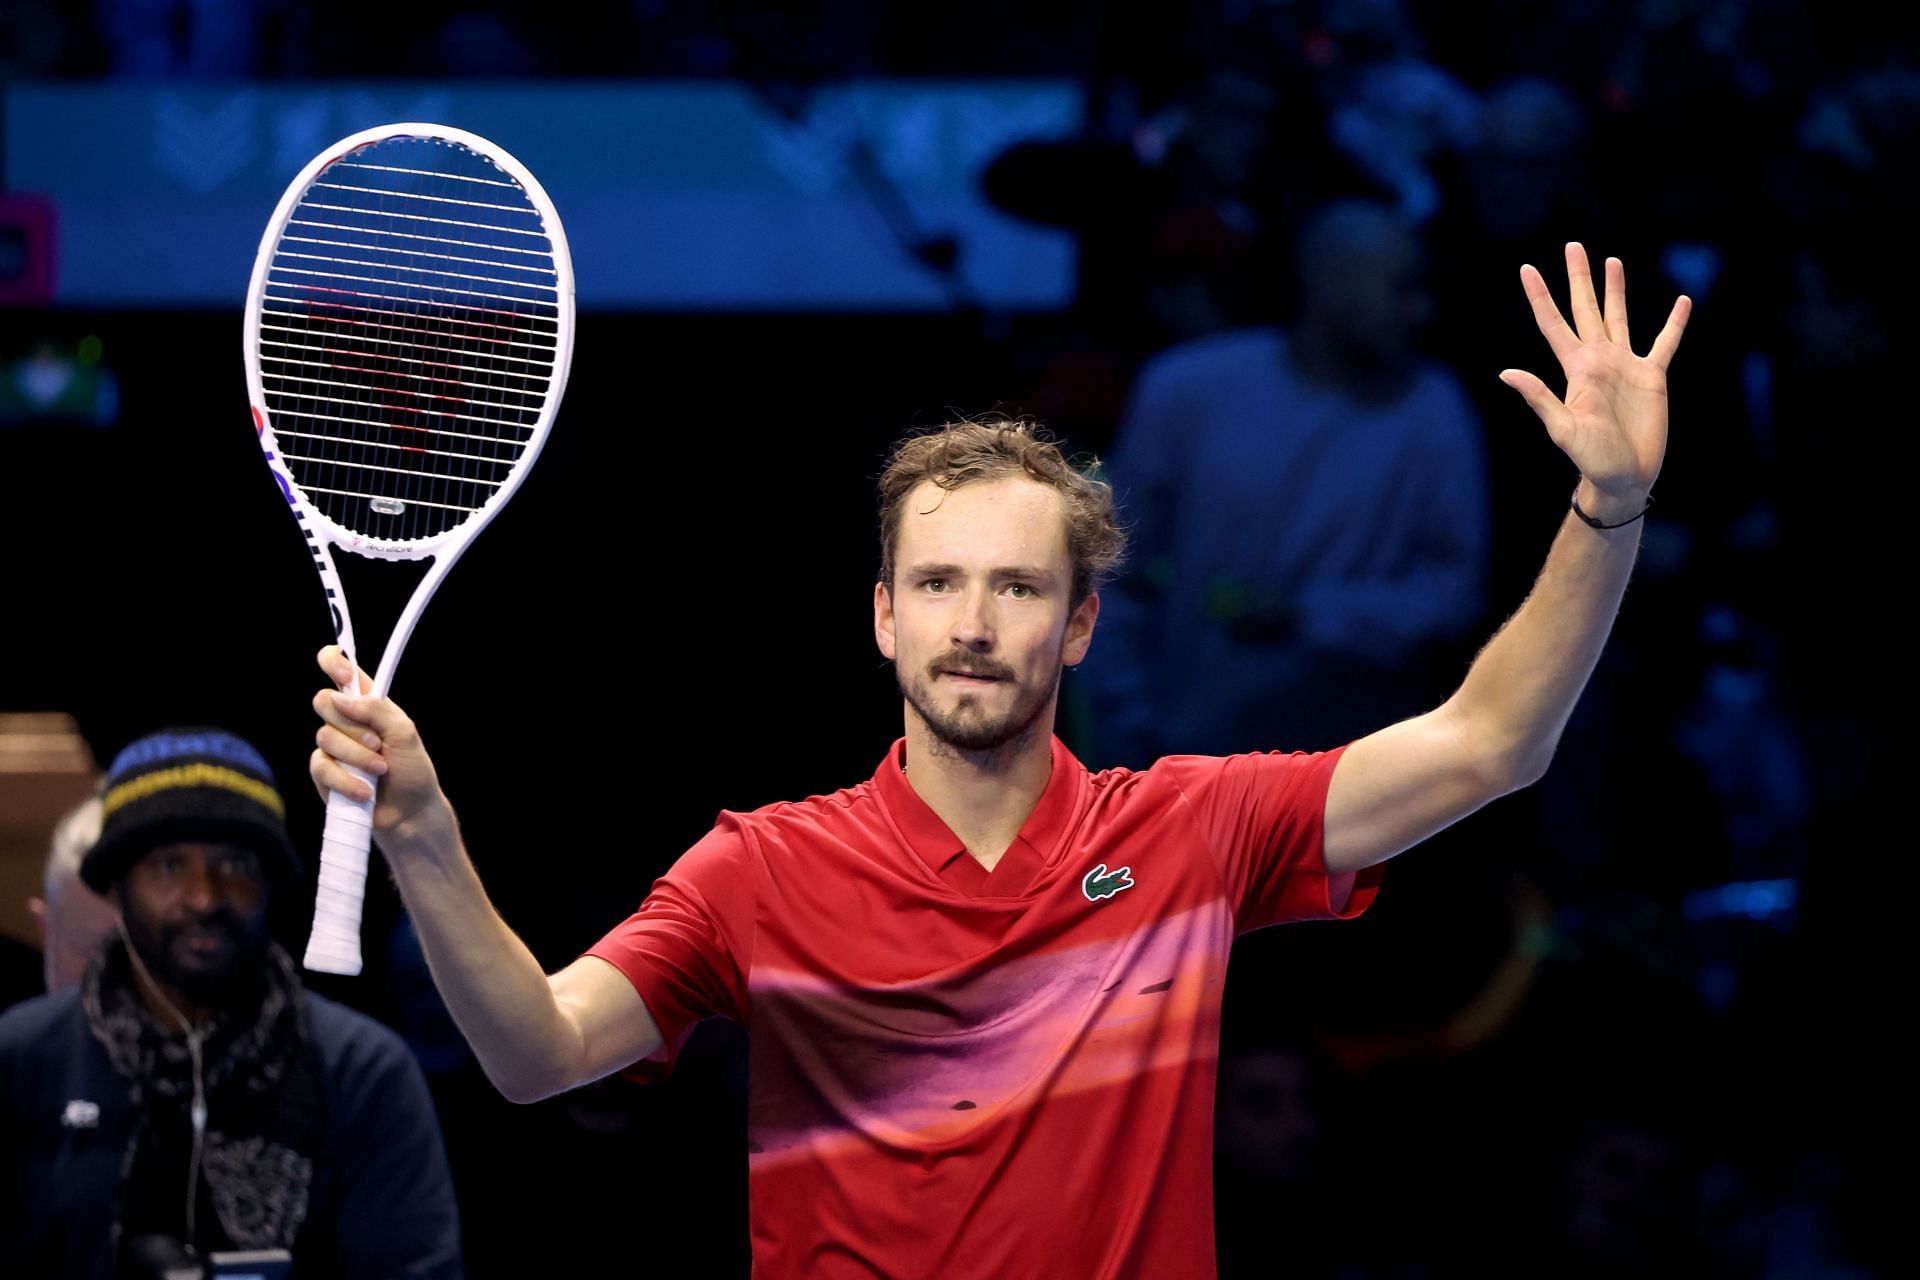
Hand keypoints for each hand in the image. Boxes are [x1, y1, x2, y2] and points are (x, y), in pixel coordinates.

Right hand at [310, 645, 449, 849]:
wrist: (409, 814)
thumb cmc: (412, 771)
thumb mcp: (404, 734)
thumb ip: (376, 710)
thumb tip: (339, 698)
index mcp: (368, 704)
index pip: (342, 671)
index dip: (334, 662)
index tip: (340, 671)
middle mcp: (346, 721)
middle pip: (324, 701)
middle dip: (352, 725)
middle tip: (378, 743)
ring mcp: (333, 747)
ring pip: (324, 737)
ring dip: (356, 756)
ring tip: (380, 771)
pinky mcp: (324, 773)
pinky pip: (321, 767)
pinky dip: (346, 780)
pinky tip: (365, 792)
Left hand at [1500, 243, 1690, 518]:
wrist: (1624, 477)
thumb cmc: (1590, 459)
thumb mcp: (1563, 429)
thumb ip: (1539, 398)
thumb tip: (1505, 373)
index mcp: (1576, 369)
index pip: (1553, 323)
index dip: (1540, 296)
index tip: (1526, 269)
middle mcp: (1599, 360)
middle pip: (1586, 309)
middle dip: (1579, 278)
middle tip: (1573, 246)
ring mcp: (1625, 366)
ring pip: (1619, 317)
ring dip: (1615, 290)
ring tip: (1612, 262)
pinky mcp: (1652, 377)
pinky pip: (1665, 344)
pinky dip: (1674, 324)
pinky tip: (1682, 302)